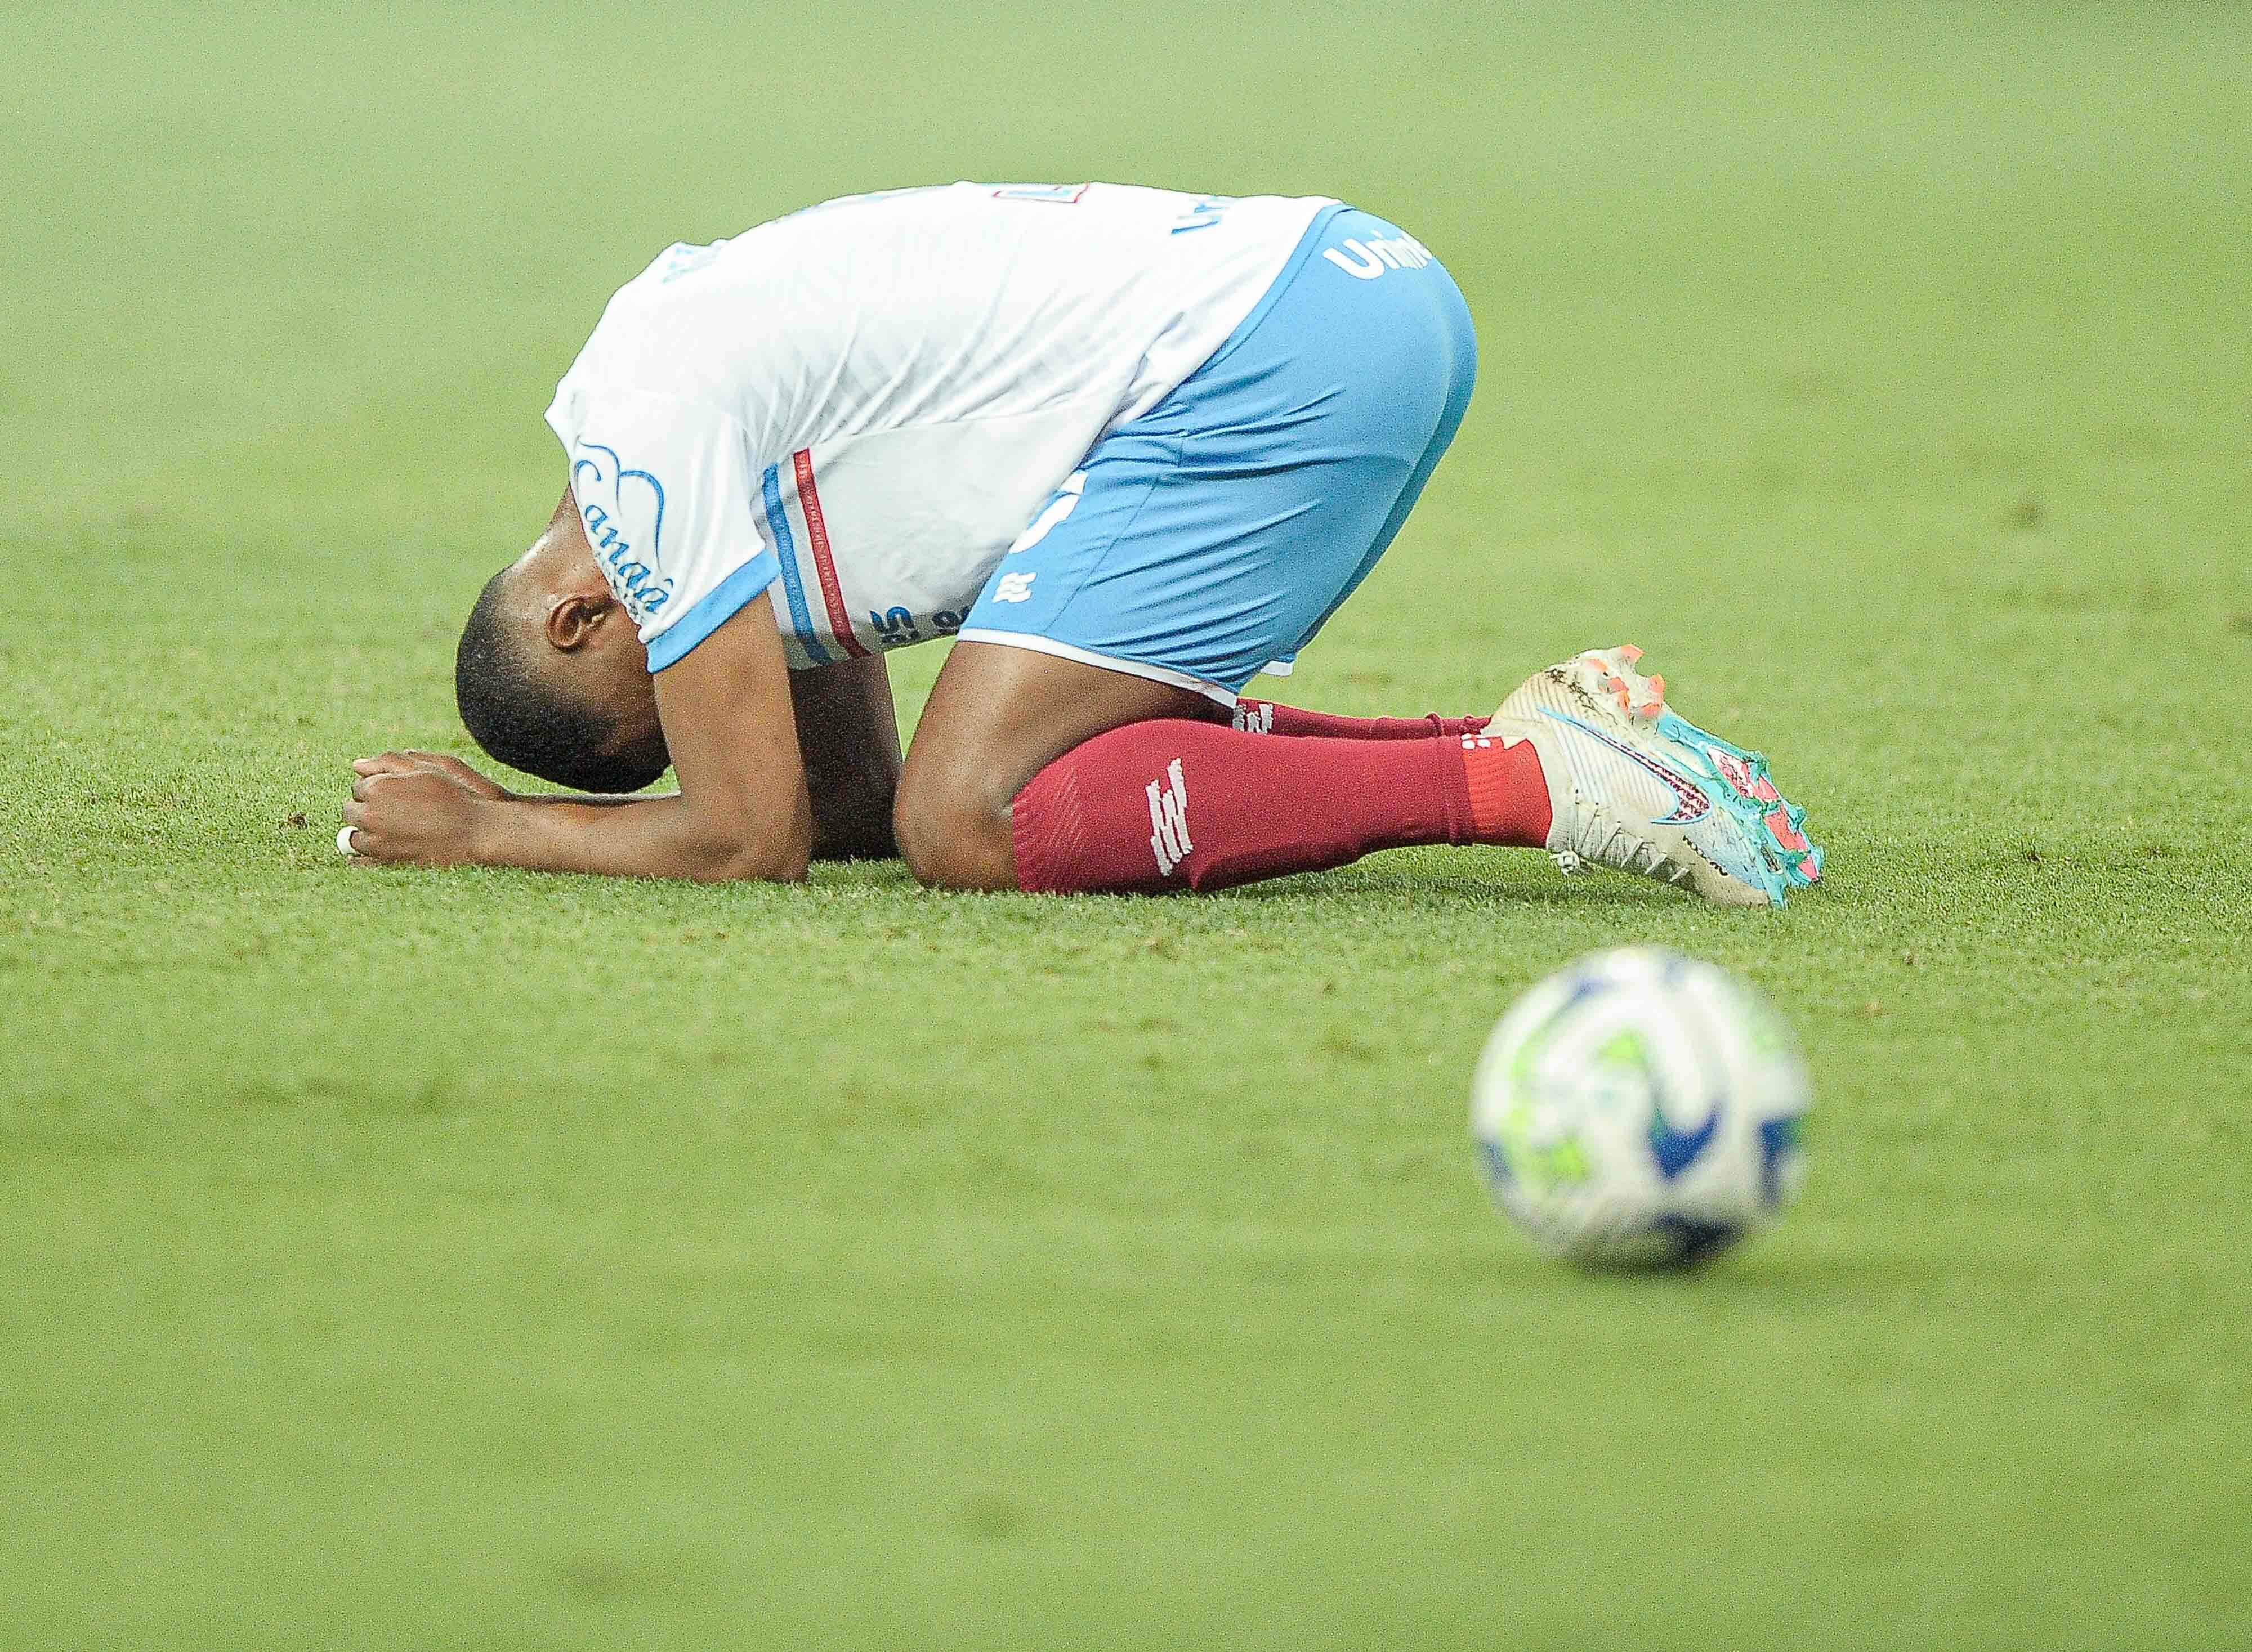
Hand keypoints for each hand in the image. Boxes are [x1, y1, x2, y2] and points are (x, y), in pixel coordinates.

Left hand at [342, 751, 509, 863]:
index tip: (393, 791)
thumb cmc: (453, 796)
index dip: (376, 787)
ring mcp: (376, 841)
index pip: (359, 786)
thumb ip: (388, 762)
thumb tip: (356, 765)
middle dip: (365, 808)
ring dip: (364, 831)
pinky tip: (374, 850)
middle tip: (389, 810)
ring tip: (387, 829)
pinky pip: (360, 861)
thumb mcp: (425, 768)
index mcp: (377, 788)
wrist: (474, 831)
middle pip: (351, 810)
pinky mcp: (385, 862)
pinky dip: (360, 857)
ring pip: (353, 836)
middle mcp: (370, 815)